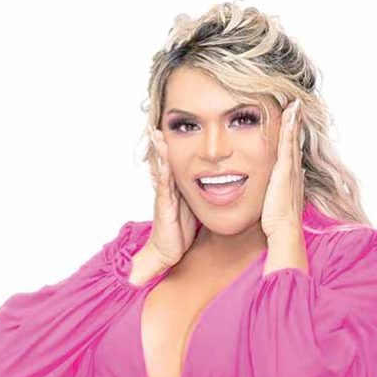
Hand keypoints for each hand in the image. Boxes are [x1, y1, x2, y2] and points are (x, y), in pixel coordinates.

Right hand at [145, 124, 198, 268]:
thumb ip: (200, 195)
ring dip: (160, 151)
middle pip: (166, 159)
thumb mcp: (194, 208)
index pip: (178, 161)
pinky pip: (164, 185)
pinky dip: (164, 171)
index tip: (179, 126)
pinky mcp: (164, 204)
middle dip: (163, 142)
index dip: (177, 145)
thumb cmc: (181, 231)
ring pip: (162, 168)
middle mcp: (169, 188)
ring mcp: (165, 195)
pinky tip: (164, 160)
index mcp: (177, 187)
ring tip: (158, 134)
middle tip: (160, 124)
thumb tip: (218, 185)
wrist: (166, 252)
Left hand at [261, 98, 305, 237]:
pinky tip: (291, 111)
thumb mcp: (275, 199)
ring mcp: (291, 168)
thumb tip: (281, 183)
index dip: (292, 133)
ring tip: (294, 101)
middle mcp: (294, 169)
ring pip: (293, 138)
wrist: (284, 230)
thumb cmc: (277, 219)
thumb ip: (276, 189)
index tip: (290, 117)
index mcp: (290, 175)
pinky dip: (290, 126)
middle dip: (295, 121)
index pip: (291, 149)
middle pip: (295, 139)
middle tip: (295, 102)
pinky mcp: (286, 169)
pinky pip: (288, 142)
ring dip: (294, 119)